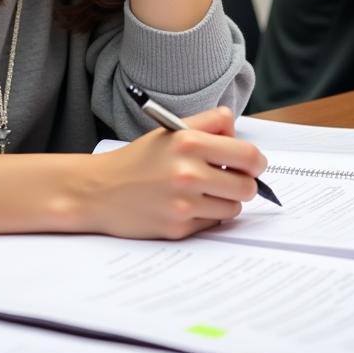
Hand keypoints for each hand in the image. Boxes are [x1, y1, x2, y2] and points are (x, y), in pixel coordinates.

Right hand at [82, 107, 265, 238]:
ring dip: (224, 201)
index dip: (255, 162)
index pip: (249, 156)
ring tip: (202, 192)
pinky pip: (212, 224)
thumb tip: (238, 135)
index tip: (250, 164)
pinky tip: (185, 206)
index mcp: (188, 142)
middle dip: (242, 183)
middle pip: (247, 187)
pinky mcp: (178, 229)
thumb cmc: (137, 160)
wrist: (98, 190)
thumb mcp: (169, 130)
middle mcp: (188, 173)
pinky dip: (205, 217)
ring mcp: (183, 204)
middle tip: (227, 179)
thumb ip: (209, 123)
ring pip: (233, 208)